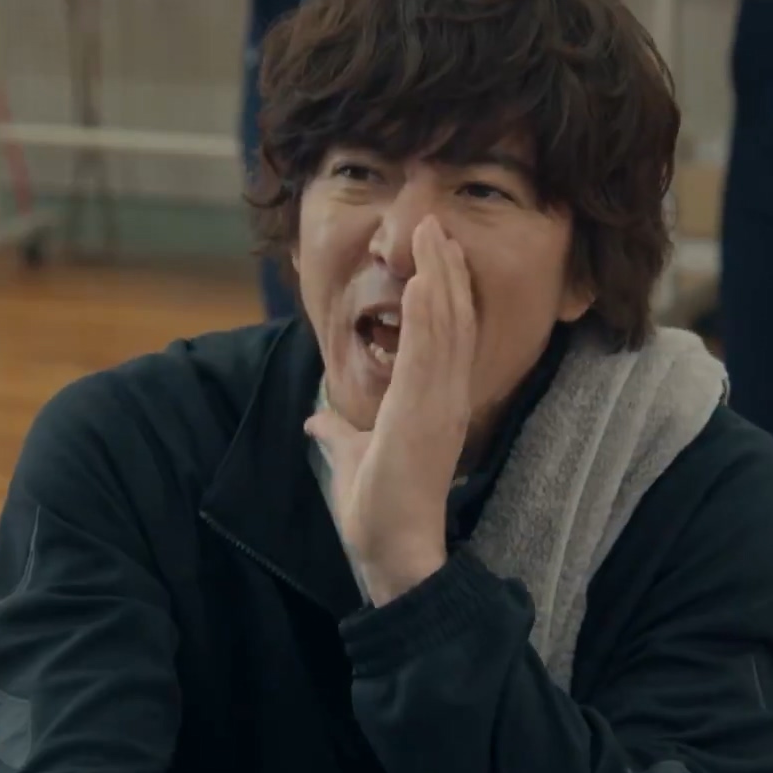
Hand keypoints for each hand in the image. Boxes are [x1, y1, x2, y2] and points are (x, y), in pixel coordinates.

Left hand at [306, 217, 476, 604]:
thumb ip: (340, 436)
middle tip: (437, 224)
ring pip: (447, 327)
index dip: (444, 292)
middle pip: (454, 319)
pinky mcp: (425, 414)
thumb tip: (318, 421)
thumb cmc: (380, 510)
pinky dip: (431, 314)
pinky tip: (425, 279)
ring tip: (432, 234)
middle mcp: (447, 397)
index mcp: (436, 404)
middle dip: (445, 269)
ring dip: (440, 276)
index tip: (434, 253)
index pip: (446, 336)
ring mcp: (440, 404)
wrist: (394, 549)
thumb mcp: (352, 459)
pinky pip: (431, 354)